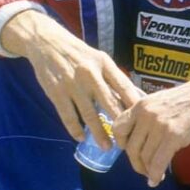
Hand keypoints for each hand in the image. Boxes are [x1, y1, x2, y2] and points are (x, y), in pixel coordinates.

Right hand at [1, 10, 140, 146]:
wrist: (47, 43)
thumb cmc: (80, 55)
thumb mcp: (100, 59)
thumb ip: (115, 78)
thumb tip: (137, 99)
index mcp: (104, 64)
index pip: (124, 87)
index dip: (134, 106)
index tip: (142, 122)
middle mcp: (90, 73)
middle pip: (109, 103)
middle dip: (119, 124)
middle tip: (127, 141)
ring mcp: (72, 84)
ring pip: (89, 114)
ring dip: (99, 133)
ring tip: (107, 146)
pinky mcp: (56, 92)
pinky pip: (68, 116)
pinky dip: (75, 129)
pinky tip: (80, 138)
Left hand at [113, 53, 189, 186]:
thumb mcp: (161, 100)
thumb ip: (147, 116)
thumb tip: (140, 138)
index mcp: (141, 105)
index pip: (117, 128)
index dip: (122, 143)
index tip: (131, 150)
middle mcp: (146, 115)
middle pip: (131, 148)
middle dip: (136, 163)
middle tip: (144, 169)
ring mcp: (159, 126)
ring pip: (145, 157)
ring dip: (147, 171)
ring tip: (154, 175)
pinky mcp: (174, 136)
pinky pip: (158, 162)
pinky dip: (155, 175)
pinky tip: (156, 180)